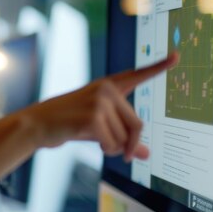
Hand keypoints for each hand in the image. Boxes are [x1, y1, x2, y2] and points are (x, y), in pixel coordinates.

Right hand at [23, 52, 178, 160]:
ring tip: (94, 141)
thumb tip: (144, 153)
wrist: (36, 125)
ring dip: (113, 148)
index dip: (158, 67)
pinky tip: (92, 142)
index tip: (177, 57)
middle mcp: (106, 90)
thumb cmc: (65, 124)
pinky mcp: (93, 117)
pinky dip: (106, 149)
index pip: (136, 75)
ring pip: (124, 138)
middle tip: (122, 154)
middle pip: (137, 124)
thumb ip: (123, 137)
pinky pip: (113, 144)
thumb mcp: (97, 128)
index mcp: (107, 87)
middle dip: (128, 143)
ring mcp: (99, 101)